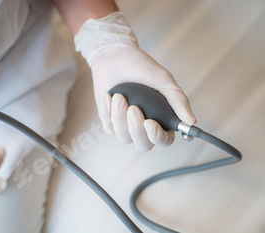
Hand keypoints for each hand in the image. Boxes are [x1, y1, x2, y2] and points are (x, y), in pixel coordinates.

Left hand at [75, 12, 195, 150]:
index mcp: (161, 119)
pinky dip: (109, 110)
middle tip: (133, 109)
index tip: (150, 123)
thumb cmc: (141, 67)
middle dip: (136, 129)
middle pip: (143, 145)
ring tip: (120, 97)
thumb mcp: (163, 80)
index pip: (164, 139)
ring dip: (120, 117)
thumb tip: (192, 121)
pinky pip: (109, 127)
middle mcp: (143, 126)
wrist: (115, 56)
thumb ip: (178, 100)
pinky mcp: (110, 121)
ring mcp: (126, 126)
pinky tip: (110, 96)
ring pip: (124, 137)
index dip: (158, 136)